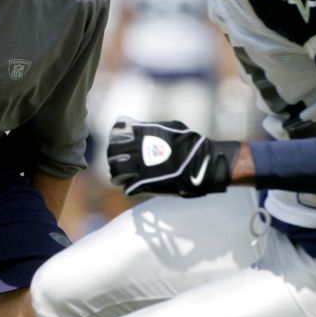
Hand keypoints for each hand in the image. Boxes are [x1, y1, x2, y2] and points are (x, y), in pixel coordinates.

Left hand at [106, 117, 238, 197]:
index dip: (116, 139)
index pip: (116, 134)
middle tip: (119, 162)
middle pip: (112, 154)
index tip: (120, 143)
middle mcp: (138, 150)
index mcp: (143, 134)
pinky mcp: (145, 186)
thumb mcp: (170, 127)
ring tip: (123, 176)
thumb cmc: (190, 143)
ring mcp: (140, 169)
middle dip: (114, 158)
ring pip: (116, 173)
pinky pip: (127, 189)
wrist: (203, 164)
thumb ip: (151, 128)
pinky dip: (129, 188)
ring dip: (117, 175)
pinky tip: (134, 186)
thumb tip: (134, 127)